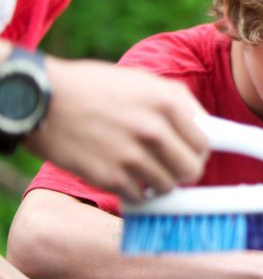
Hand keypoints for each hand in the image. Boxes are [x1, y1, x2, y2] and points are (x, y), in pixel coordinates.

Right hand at [26, 57, 208, 200]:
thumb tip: (204, 128)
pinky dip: (134, 192)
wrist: (41, 99)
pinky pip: (138, 196)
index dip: (198, 151)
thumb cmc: (92, 87)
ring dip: (158, 183)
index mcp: (167, 102)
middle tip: (170, 167)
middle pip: (192, 170)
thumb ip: (177, 104)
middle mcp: (154, 130)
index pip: (204, 143)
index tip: (188, 153)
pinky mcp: (109, 177)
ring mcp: (131, 156)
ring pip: (167, 187)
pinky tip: (124, 178)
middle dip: (183, 171)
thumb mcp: (142, 82)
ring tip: (144, 171)